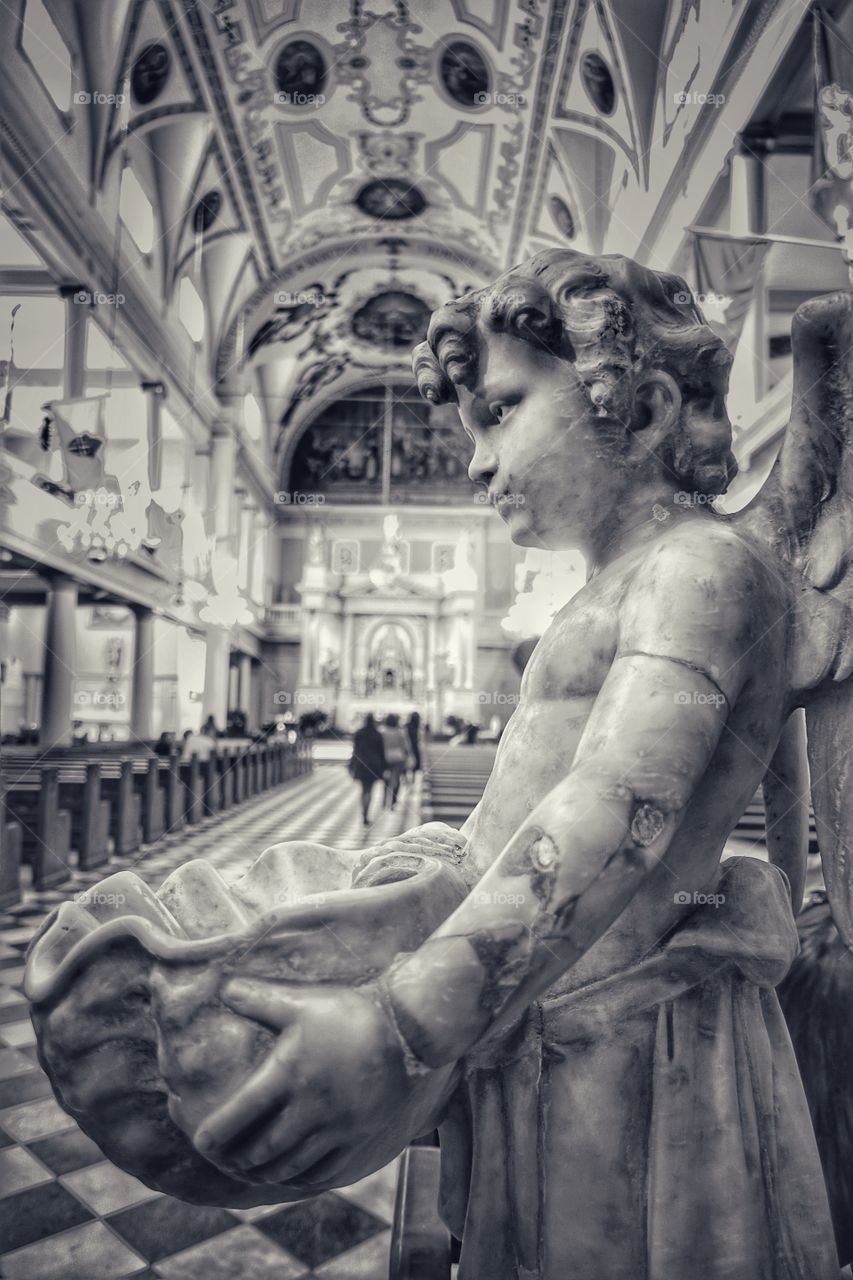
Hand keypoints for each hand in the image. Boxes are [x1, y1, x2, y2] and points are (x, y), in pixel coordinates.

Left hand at [194, 978, 412, 1188]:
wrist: (408, 1031)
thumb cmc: (352, 1013)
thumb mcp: (303, 1000)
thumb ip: (260, 998)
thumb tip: (223, 987)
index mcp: (288, 1076)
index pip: (240, 1115)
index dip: (215, 1133)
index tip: (201, 1142)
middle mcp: (308, 1109)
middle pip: (262, 1149)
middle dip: (238, 1159)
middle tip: (226, 1159)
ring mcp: (335, 1129)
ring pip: (291, 1164)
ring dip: (267, 1171)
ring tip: (254, 1169)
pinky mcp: (359, 1137)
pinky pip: (325, 1170)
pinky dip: (303, 1177)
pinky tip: (296, 1174)